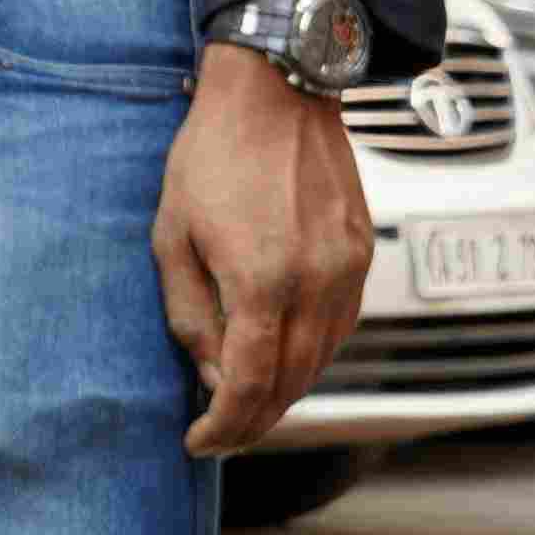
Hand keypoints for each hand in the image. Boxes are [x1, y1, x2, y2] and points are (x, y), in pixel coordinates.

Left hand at [154, 48, 372, 455]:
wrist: (277, 93)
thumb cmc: (211, 157)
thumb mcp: (172, 238)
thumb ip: (191, 314)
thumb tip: (213, 375)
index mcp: (263, 281)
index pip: (249, 385)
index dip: (223, 427)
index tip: (198, 442)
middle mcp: (317, 282)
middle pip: (292, 384)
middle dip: (253, 423)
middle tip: (218, 436)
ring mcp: (348, 268)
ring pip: (323, 361)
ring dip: (285, 394)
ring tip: (246, 406)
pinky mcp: (363, 253)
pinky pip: (341, 327)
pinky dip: (312, 356)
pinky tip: (282, 359)